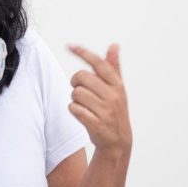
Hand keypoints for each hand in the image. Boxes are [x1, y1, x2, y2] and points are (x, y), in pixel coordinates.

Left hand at [68, 43, 132, 162]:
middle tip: (79, 89)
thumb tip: (114, 45)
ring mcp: (105, 110)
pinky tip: (82, 114)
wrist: (117, 141)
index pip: (99, 64)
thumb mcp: (117, 89)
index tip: (70, 45)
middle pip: (82, 76)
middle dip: (75, 82)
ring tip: (84, 105)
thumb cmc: (114, 110)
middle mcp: (113, 96)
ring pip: (76, 93)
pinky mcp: (96, 123)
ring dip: (75, 99)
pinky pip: (74, 108)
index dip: (83, 53)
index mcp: (117, 85)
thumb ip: (114, 67)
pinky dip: (74, 110)